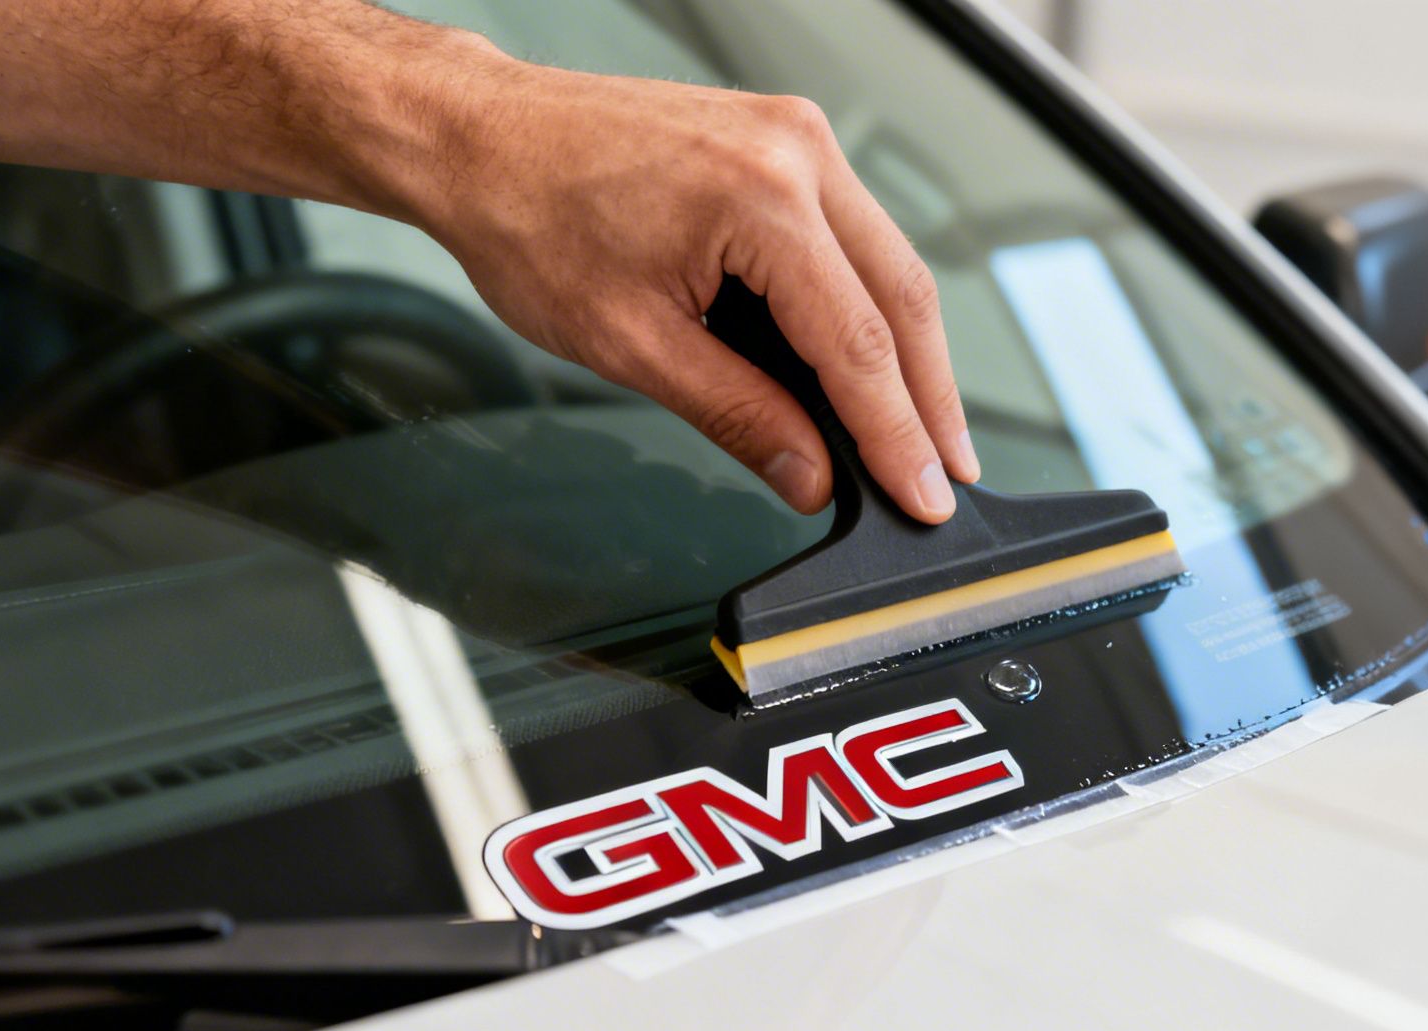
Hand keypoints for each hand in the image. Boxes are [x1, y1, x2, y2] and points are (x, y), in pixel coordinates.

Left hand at [410, 57, 980, 522]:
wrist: (478, 137)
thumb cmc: (529, 218)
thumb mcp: (633, 344)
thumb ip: (739, 414)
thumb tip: (813, 476)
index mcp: (760, 197)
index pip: (859, 343)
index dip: (898, 433)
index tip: (925, 495)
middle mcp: (796, 151)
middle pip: (902, 296)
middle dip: (932, 398)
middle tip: (950, 475)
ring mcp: (795, 137)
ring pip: (888, 263)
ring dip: (908, 353)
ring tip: (922, 433)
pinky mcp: (783, 141)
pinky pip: (852, 234)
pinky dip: (867, 304)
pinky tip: (870, 362)